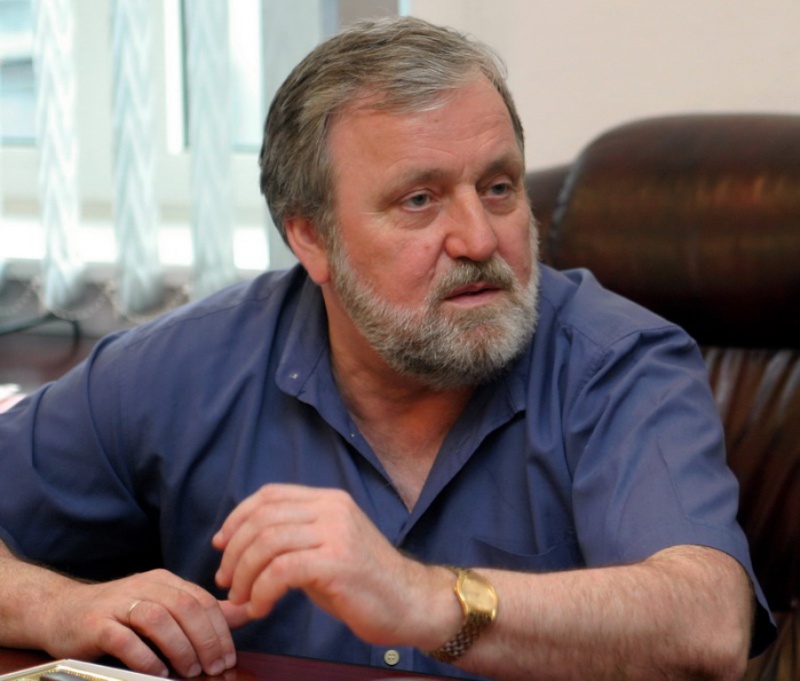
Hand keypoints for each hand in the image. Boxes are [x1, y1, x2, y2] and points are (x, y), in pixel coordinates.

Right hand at [42, 569, 250, 676]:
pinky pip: (124, 639)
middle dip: (206, 640)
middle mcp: (144, 586)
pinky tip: (157, 673)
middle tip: (215, 667)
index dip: (220, 628)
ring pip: (158, 619)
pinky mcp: (96, 624)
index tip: (229, 656)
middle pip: (185, 607)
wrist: (60, 611)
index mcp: (164, 581)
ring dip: (180, 648)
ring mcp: (118, 603)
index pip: (202, 599)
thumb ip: (201, 611)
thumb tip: (246, 613)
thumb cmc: (119, 614)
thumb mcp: (163, 605)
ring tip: (190, 672)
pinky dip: (145, 657)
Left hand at [213, 484, 457, 648]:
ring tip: (242, 599)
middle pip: (263, 518)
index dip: (237, 517)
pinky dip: (262, 591)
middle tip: (227, 581)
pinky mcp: (338, 561)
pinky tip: (261, 607)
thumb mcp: (326, 548)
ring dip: (244, 575)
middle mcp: (332, 508)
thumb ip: (293, 539)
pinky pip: (281, 570)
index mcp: (328, 500)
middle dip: (235, 552)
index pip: (270, 494)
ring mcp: (337, 532)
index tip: (221, 544)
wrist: (411, 603)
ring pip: (267, 542)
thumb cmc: (364, 583)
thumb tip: (242, 546)